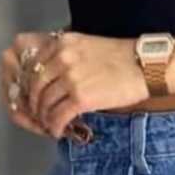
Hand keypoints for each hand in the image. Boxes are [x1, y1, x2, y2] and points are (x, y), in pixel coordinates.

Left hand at [4, 30, 149, 138]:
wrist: (145, 66)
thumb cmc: (122, 57)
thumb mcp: (88, 45)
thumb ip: (66, 55)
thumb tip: (48, 75)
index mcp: (62, 43)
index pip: (32, 65)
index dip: (29, 84)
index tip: (33, 94)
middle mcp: (62, 58)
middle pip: (35, 86)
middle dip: (34, 103)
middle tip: (38, 113)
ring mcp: (70, 78)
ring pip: (44, 103)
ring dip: (44, 117)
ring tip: (49, 123)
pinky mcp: (81, 98)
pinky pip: (58, 116)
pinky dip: (55, 127)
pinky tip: (58, 131)